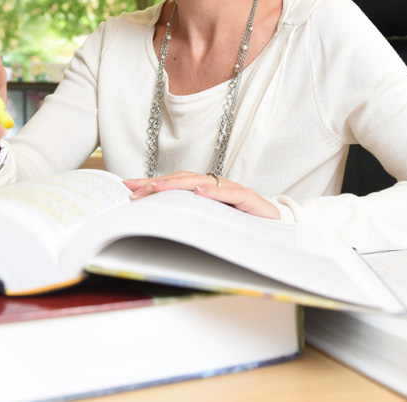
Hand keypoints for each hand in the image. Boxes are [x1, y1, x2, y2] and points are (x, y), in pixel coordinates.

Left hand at [123, 171, 280, 219]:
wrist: (278, 227)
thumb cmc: (243, 225)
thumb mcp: (211, 223)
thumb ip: (190, 218)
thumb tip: (158, 223)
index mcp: (205, 191)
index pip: (174, 183)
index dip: (152, 184)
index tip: (128, 187)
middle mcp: (216, 186)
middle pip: (182, 180)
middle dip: (157, 184)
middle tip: (135, 191)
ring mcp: (232, 190)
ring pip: (201, 183)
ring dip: (178, 184)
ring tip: (158, 188)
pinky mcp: (249, 198)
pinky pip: (229, 193)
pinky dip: (214, 192)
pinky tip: (199, 192)